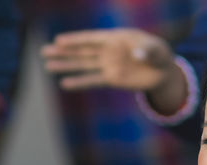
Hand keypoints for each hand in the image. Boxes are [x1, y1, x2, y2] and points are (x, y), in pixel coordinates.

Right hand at [41, 29, 187, 114]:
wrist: (163, 71)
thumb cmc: (159, 53)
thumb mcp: (157, 49)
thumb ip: (147, 50)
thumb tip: (137, 56)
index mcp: (115, 38)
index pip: (91, 39)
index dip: (75, 40)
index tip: (59, 41)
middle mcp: (108, 51)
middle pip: (82, 51)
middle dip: (63, 51)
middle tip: (44, 51)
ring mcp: (108, 65)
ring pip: (83, 65)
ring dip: (66, 66)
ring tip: (48, 65)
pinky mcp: (112, 79)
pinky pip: (93, 80)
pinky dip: (80, 82)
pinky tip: (65, 83)